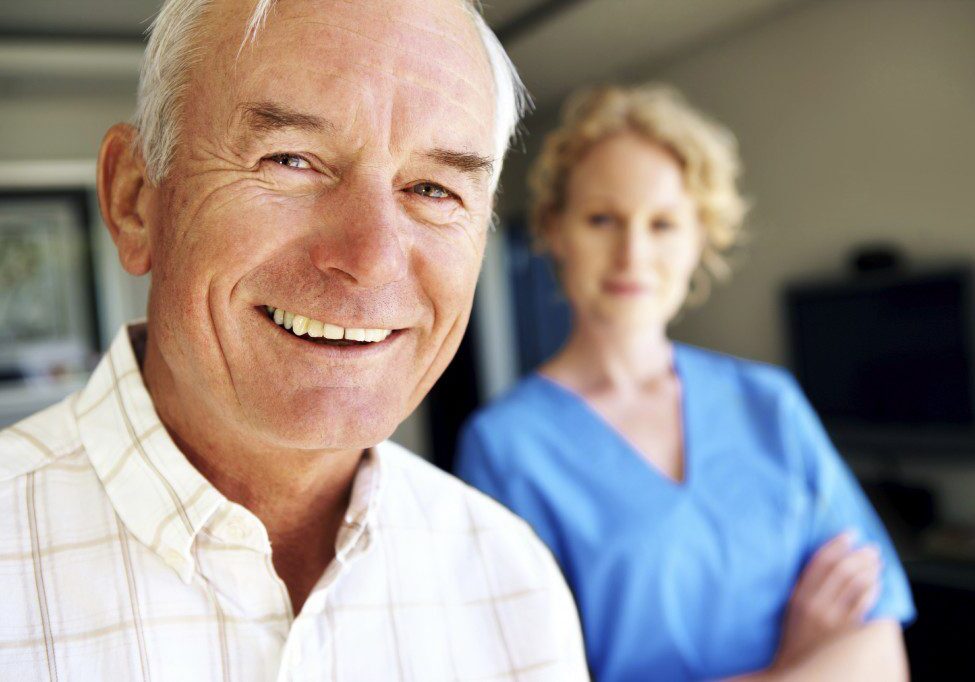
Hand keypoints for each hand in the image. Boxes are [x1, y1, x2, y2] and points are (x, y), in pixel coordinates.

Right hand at [772, 531, 881, 671]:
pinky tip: (878, 584)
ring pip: (855, 584)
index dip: (837, 544)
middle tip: (870, 548)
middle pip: (841, 570)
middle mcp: (815, 605)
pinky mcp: (847, 634)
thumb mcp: (793, 609)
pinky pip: (864, 605)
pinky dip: (873, 590)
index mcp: (799, 596)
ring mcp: (832, 620)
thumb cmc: (796, 640)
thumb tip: (828, 564)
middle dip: (859, 555)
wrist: (798, 673)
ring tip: (877, 563)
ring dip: (869, 570)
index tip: (850, 533)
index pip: (820, 561)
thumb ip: (806, 588)